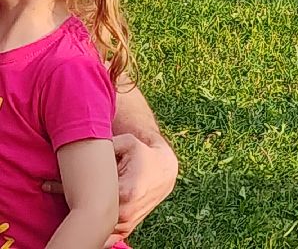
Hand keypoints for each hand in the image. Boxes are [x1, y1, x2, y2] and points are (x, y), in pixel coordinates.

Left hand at [41, 132, 177, 244]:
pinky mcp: (127, 229)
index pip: (86, 195)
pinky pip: (104, 238)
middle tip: (50, 193)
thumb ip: (106, 144)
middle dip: (68, 206)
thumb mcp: (129, 143)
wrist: (165, 172)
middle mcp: (126, 212)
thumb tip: (80, 142)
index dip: (64, 188)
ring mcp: (126, 224)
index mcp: (126, 192)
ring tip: (63, 207)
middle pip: (86, 215)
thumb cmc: (144, 155)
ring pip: (94, 228)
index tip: (48, 184)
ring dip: (78, 220)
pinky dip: (91, 232)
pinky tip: (78, 221)